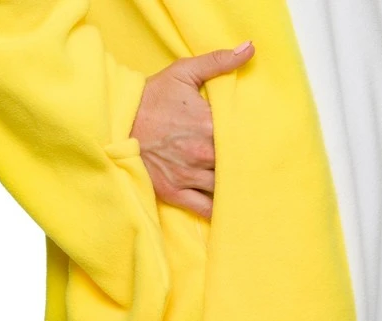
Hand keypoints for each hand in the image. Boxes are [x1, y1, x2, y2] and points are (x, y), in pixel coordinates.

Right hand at [130, 41, 254, 218]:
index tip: (264, 142)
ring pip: (224, 188)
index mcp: (208, 125)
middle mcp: (202, 154)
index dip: (255, 141)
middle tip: (261, 167)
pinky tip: (229, 207)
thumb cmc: (151, 98)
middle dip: (248, 165)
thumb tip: (250, 48)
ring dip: (237, 187)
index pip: (244, 138)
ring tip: (250, 186)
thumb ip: (218, 62)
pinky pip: (204, 208)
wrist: (117, 122)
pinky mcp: (174, 192)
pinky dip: (219, 210)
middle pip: (238, 165)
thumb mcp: (183, 72)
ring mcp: (188, 175)